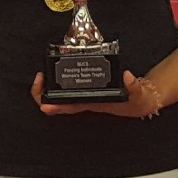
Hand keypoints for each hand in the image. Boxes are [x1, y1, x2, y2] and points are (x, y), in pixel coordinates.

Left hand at [29, 71, 161, 118]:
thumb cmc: (135, 101)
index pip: (69, 107)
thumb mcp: (137, 95)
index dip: (54, 106)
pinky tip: (54, 71)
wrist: (138, 102)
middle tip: (39, 77)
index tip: (44, 103)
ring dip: (46, 88)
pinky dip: (57, 81)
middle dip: (42, 94)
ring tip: (41, 74)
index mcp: (92, 103)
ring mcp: (83, 95)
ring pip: (58, 95)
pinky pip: (66, 88)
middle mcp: (84, 100)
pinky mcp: (85, 88)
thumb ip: (134, 87)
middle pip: (56, 102)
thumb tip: (126, 76)